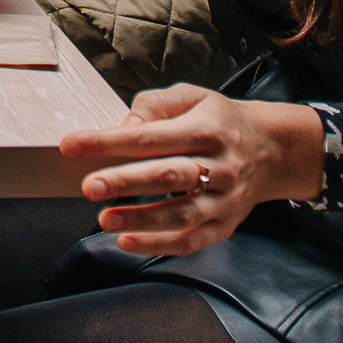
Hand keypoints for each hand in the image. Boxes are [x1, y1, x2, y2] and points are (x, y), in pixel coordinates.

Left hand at [63, 87, 325, 256]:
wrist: (270, 149)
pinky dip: (159, 245)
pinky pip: (191, 241)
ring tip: (104, 219)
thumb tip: (122, 128)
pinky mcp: (225, 225)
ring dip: (140, 219)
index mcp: (207, 128)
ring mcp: (225, 200)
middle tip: (90, 186)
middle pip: (168, 175)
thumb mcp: (191, 97)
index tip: (71, 145)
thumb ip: (153, 106)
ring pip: (181, 215)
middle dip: (126, 182)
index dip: (108, 141)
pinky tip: (127, 242)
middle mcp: (220, 165)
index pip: (150, 136)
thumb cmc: (219, 120)